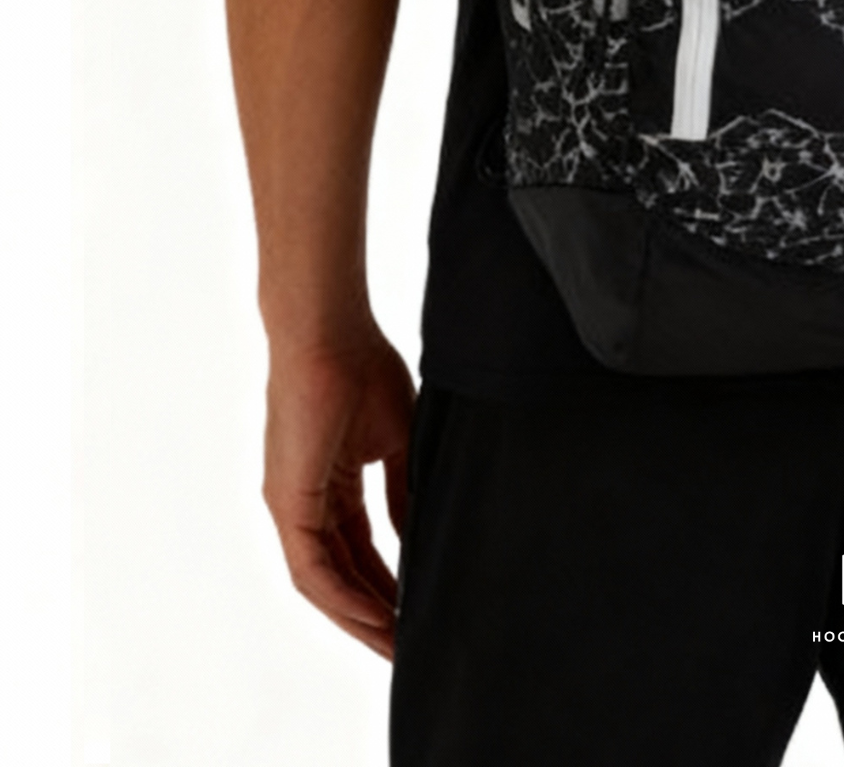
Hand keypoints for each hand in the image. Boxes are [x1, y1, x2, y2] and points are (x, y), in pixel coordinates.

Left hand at [261, 327, 415, 659]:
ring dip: (359, 615)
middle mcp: (304, 503)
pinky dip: (343, 595)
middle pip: (340, 576)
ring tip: (396, 642)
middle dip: (374, 613)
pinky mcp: (288, 501)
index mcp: (330, 486)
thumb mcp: (397, 438)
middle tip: (408, 645)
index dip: (389, 585)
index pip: (359, 551)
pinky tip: (375, 613)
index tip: (420, 610)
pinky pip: (312, 567)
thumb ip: (402, 488)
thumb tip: (416, 531)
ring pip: (323, 582)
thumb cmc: (363, 366)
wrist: (330, 332)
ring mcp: (292, 505)